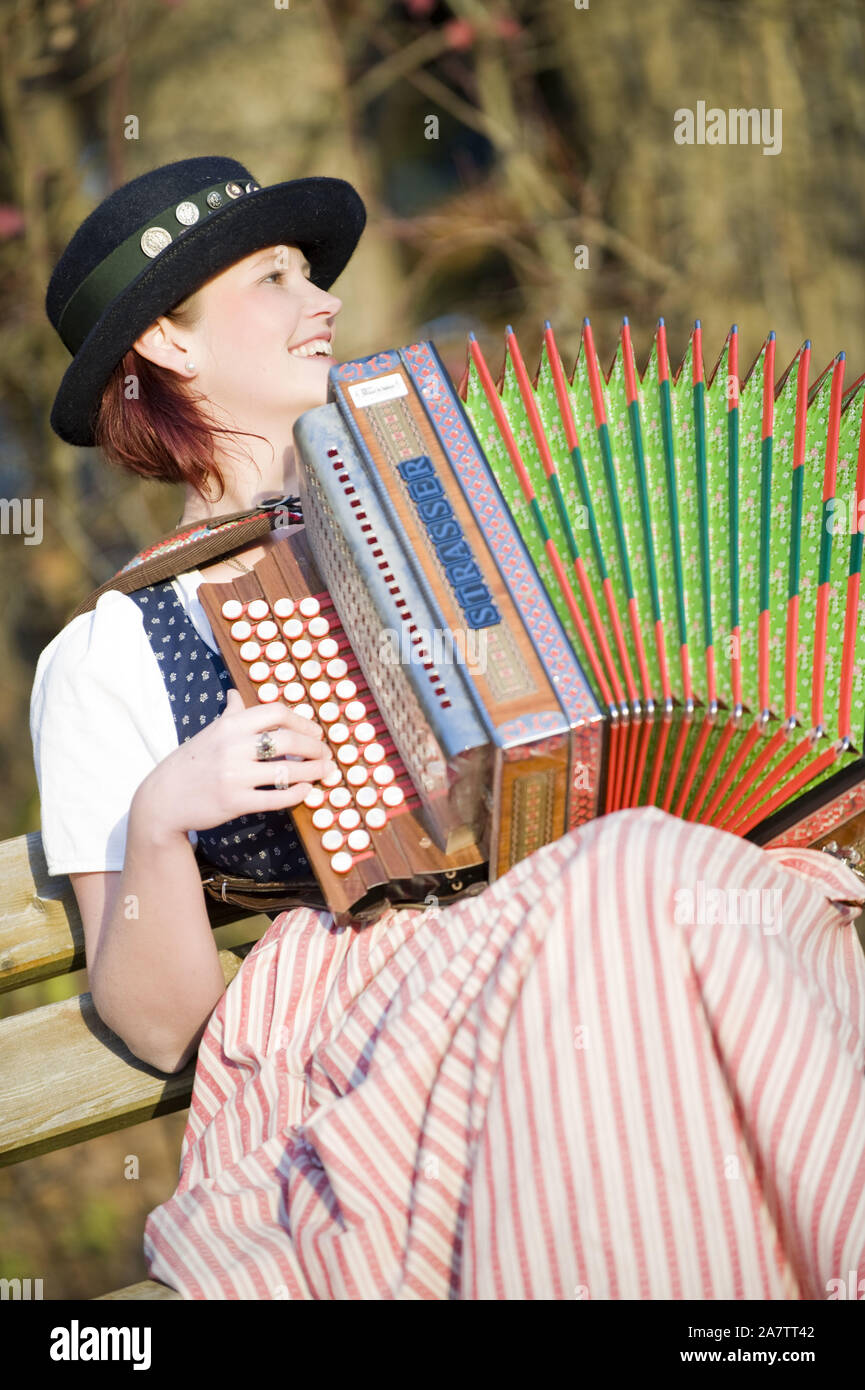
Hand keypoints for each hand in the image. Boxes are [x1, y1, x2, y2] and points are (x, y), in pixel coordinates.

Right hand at [136, 687, 336, 835]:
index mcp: (229, 726)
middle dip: (314, 747)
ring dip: (313, 771)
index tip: (315, 732)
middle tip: (326, 754)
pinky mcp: (235, 803)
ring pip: (286, 770)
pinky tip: (305, 791)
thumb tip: (236, 692)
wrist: (163, 799)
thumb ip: (230, 714)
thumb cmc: (191, 763)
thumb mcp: (210, 733)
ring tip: (324, 772)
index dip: (302, 721)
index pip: (276, 713)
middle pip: (287, 740)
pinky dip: (297, 794)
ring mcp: (234, 776)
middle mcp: (232, 748)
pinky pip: (276, 798)